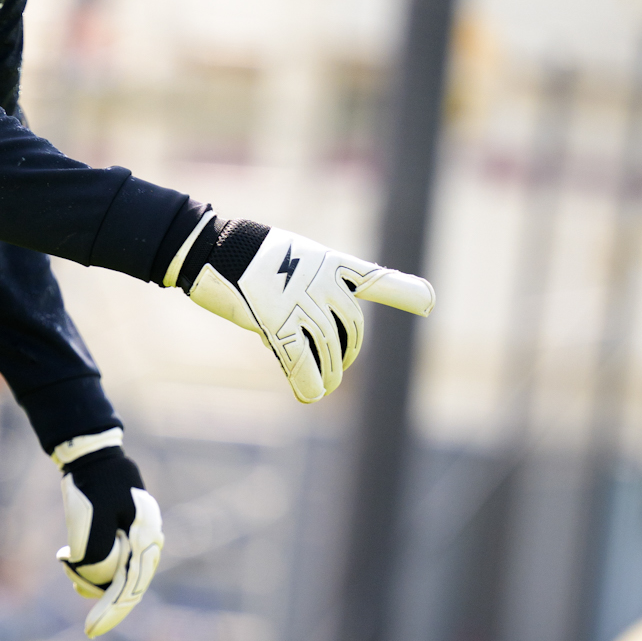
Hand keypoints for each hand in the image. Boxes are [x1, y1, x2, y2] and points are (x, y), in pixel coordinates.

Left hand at [52, 430, 163, 638]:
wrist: (91, 456)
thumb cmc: (91, 484)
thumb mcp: (90, 518)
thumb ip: (97, 554)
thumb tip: (97, 583)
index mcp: (146, 539)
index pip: (129, 588)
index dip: (109, 612)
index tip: (90, 631)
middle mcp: (148, 543)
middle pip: (126, 586)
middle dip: (96, 591)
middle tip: (72, 585)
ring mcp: (140, 541)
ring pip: (117, 577)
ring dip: (90, 577)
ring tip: (67, 558)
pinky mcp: (127, 538)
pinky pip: (113, 564)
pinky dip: (92, 567)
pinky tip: (71, 558)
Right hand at [176, 218, 432, 404]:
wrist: (212, 246)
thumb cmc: (249, 254)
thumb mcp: (292, 260)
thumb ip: (314, 290)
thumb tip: (317, 333)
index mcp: (332, 265)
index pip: (377, 280)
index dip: (406, 293)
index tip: (428, 304)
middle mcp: (324, 285)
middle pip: (351, 331)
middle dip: (347, 353)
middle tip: (336, 366)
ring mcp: (301, 305)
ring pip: (329, 352)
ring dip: (330, 374)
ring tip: (325, 384)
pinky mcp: (276, 324)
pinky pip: (301, 362)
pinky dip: (309, 382)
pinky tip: (311, 394)